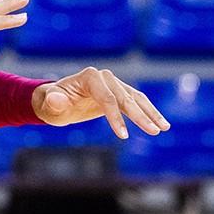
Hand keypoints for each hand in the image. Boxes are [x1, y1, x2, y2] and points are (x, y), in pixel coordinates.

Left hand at [32, 67, 170, 138]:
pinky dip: (148, 112)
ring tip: (163, 128)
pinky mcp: (118, 92)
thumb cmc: (52, 103)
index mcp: (90, 77)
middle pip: (125, 98)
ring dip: (151, 113)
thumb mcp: (50, 105)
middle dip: (140, 116)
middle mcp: (104, 77)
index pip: (108, 98)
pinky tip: (161, 124)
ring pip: (136, 99)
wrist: (55, 101)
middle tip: (154, 131)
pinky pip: (136, 102)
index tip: (123, 136)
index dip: (116, 117)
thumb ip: (53, 101)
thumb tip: (55, 99)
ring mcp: (113, 84)